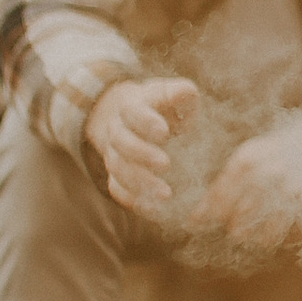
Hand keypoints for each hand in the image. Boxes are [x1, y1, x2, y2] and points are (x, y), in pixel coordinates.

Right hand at [85, 76, 200, 212]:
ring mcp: (114, 155)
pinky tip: (154, 209)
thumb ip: (180, 93)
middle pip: (121, 143)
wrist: (132, 120)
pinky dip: (132, 200)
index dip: (146, 122)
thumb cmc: (162, 107)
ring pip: (118, 169)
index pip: (133, 112)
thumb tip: (187, 91)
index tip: (164, 132)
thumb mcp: (171, 94)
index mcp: (132, 107)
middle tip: (165, 164)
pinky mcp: (117, 175)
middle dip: (142, 154)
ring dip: (139, 182)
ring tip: (166, 193)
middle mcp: (118, 131)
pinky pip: (117, 189)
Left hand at [197, 109, 301, 252]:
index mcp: (248, 160)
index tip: (208, 222)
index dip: (210, 218)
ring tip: (267, 228)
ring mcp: (293, 193)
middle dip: (239, 230)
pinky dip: (290, 236)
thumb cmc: (288, 146)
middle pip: (239, 226)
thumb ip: (225, 184)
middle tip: (244, 226)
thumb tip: (194, 220)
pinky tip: (291, 223)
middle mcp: (268, 176)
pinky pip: (294, 236)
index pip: (218, 204)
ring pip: (265, 238)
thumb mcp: (254, 153)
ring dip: (263, 237)